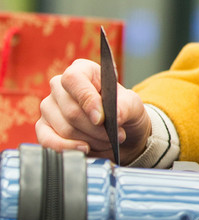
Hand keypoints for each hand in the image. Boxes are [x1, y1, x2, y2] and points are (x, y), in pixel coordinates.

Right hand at [36, 58, 151, 162]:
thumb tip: (116, 115)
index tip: (101, 118)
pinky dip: (68, 149)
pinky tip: (85, 149)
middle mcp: (60, 87)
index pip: (73, 79)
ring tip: (107, 141)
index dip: (86, 99)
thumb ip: (126, 107)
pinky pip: (48, 141)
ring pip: (65, 129)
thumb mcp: (133, 106)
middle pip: (71, 111)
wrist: (121, 133)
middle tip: (117, 136)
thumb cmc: (124, 112)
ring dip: (90, 140)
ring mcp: (49, 108)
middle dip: (97, 129)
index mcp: (81, 71)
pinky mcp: (43, 128)